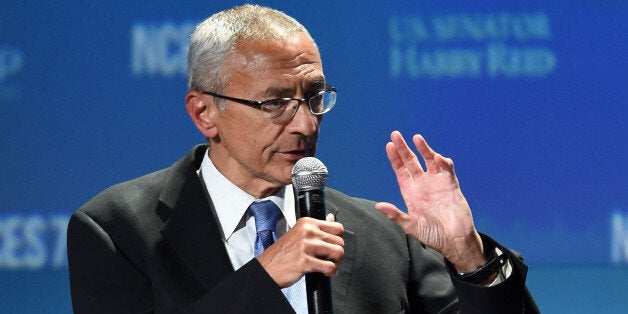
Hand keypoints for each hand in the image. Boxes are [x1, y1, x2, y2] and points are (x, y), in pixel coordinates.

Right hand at [257, 214, 343, 287]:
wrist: (267, 268)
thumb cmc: (282, 253)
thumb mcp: (299, 233)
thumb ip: (317, 227)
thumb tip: (331, 218)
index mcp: (307, 222)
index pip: (337, 227)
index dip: (338, 239)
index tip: (332, 247)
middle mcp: (307, 231)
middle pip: (340, 241)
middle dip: (338, 254)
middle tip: (331, 260)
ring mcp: (306, 246)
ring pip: (338, 252)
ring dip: (336, 263)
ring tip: (328, 267)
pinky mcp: (305, 261)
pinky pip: (330, 267)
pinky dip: (331, 272)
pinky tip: (324, 273)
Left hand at [375, 131, 485, 272]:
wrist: (455, 240)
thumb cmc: (432, 235)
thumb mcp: (411, 226)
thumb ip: (396, 215)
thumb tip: (379, 205)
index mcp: (410, 193)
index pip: (400, 171)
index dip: (395, 159)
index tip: (389, 146)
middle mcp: (422, 185)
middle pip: (411, 161)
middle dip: (404, 148)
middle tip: (395, 134)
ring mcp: (437, 183)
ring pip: (429, 160)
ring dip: (424, 149)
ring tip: (417, 138)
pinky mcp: (451, 184)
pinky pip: (446, 169)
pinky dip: (443, 162)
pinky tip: (438, 158)